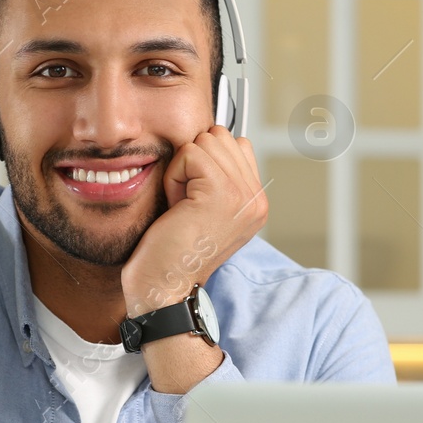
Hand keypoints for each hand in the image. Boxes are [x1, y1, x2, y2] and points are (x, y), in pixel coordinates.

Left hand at [120, 125, 266, 318]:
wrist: (165, 285)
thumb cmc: (172, 251)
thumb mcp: (205, 210)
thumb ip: (218, 177)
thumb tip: (209, 138)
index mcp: (256, 203)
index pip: (237, 144)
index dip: (205, 163)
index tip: (195, 200)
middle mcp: (257, 199)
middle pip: (221, 137)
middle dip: (193, 163)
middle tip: (187, 203)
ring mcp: (244, 194)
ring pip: (204, 141)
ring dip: (182, 170)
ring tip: (182, 205)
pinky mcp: (222, 191)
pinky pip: (189, 153)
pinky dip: (173, 176)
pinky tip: (176, 206)